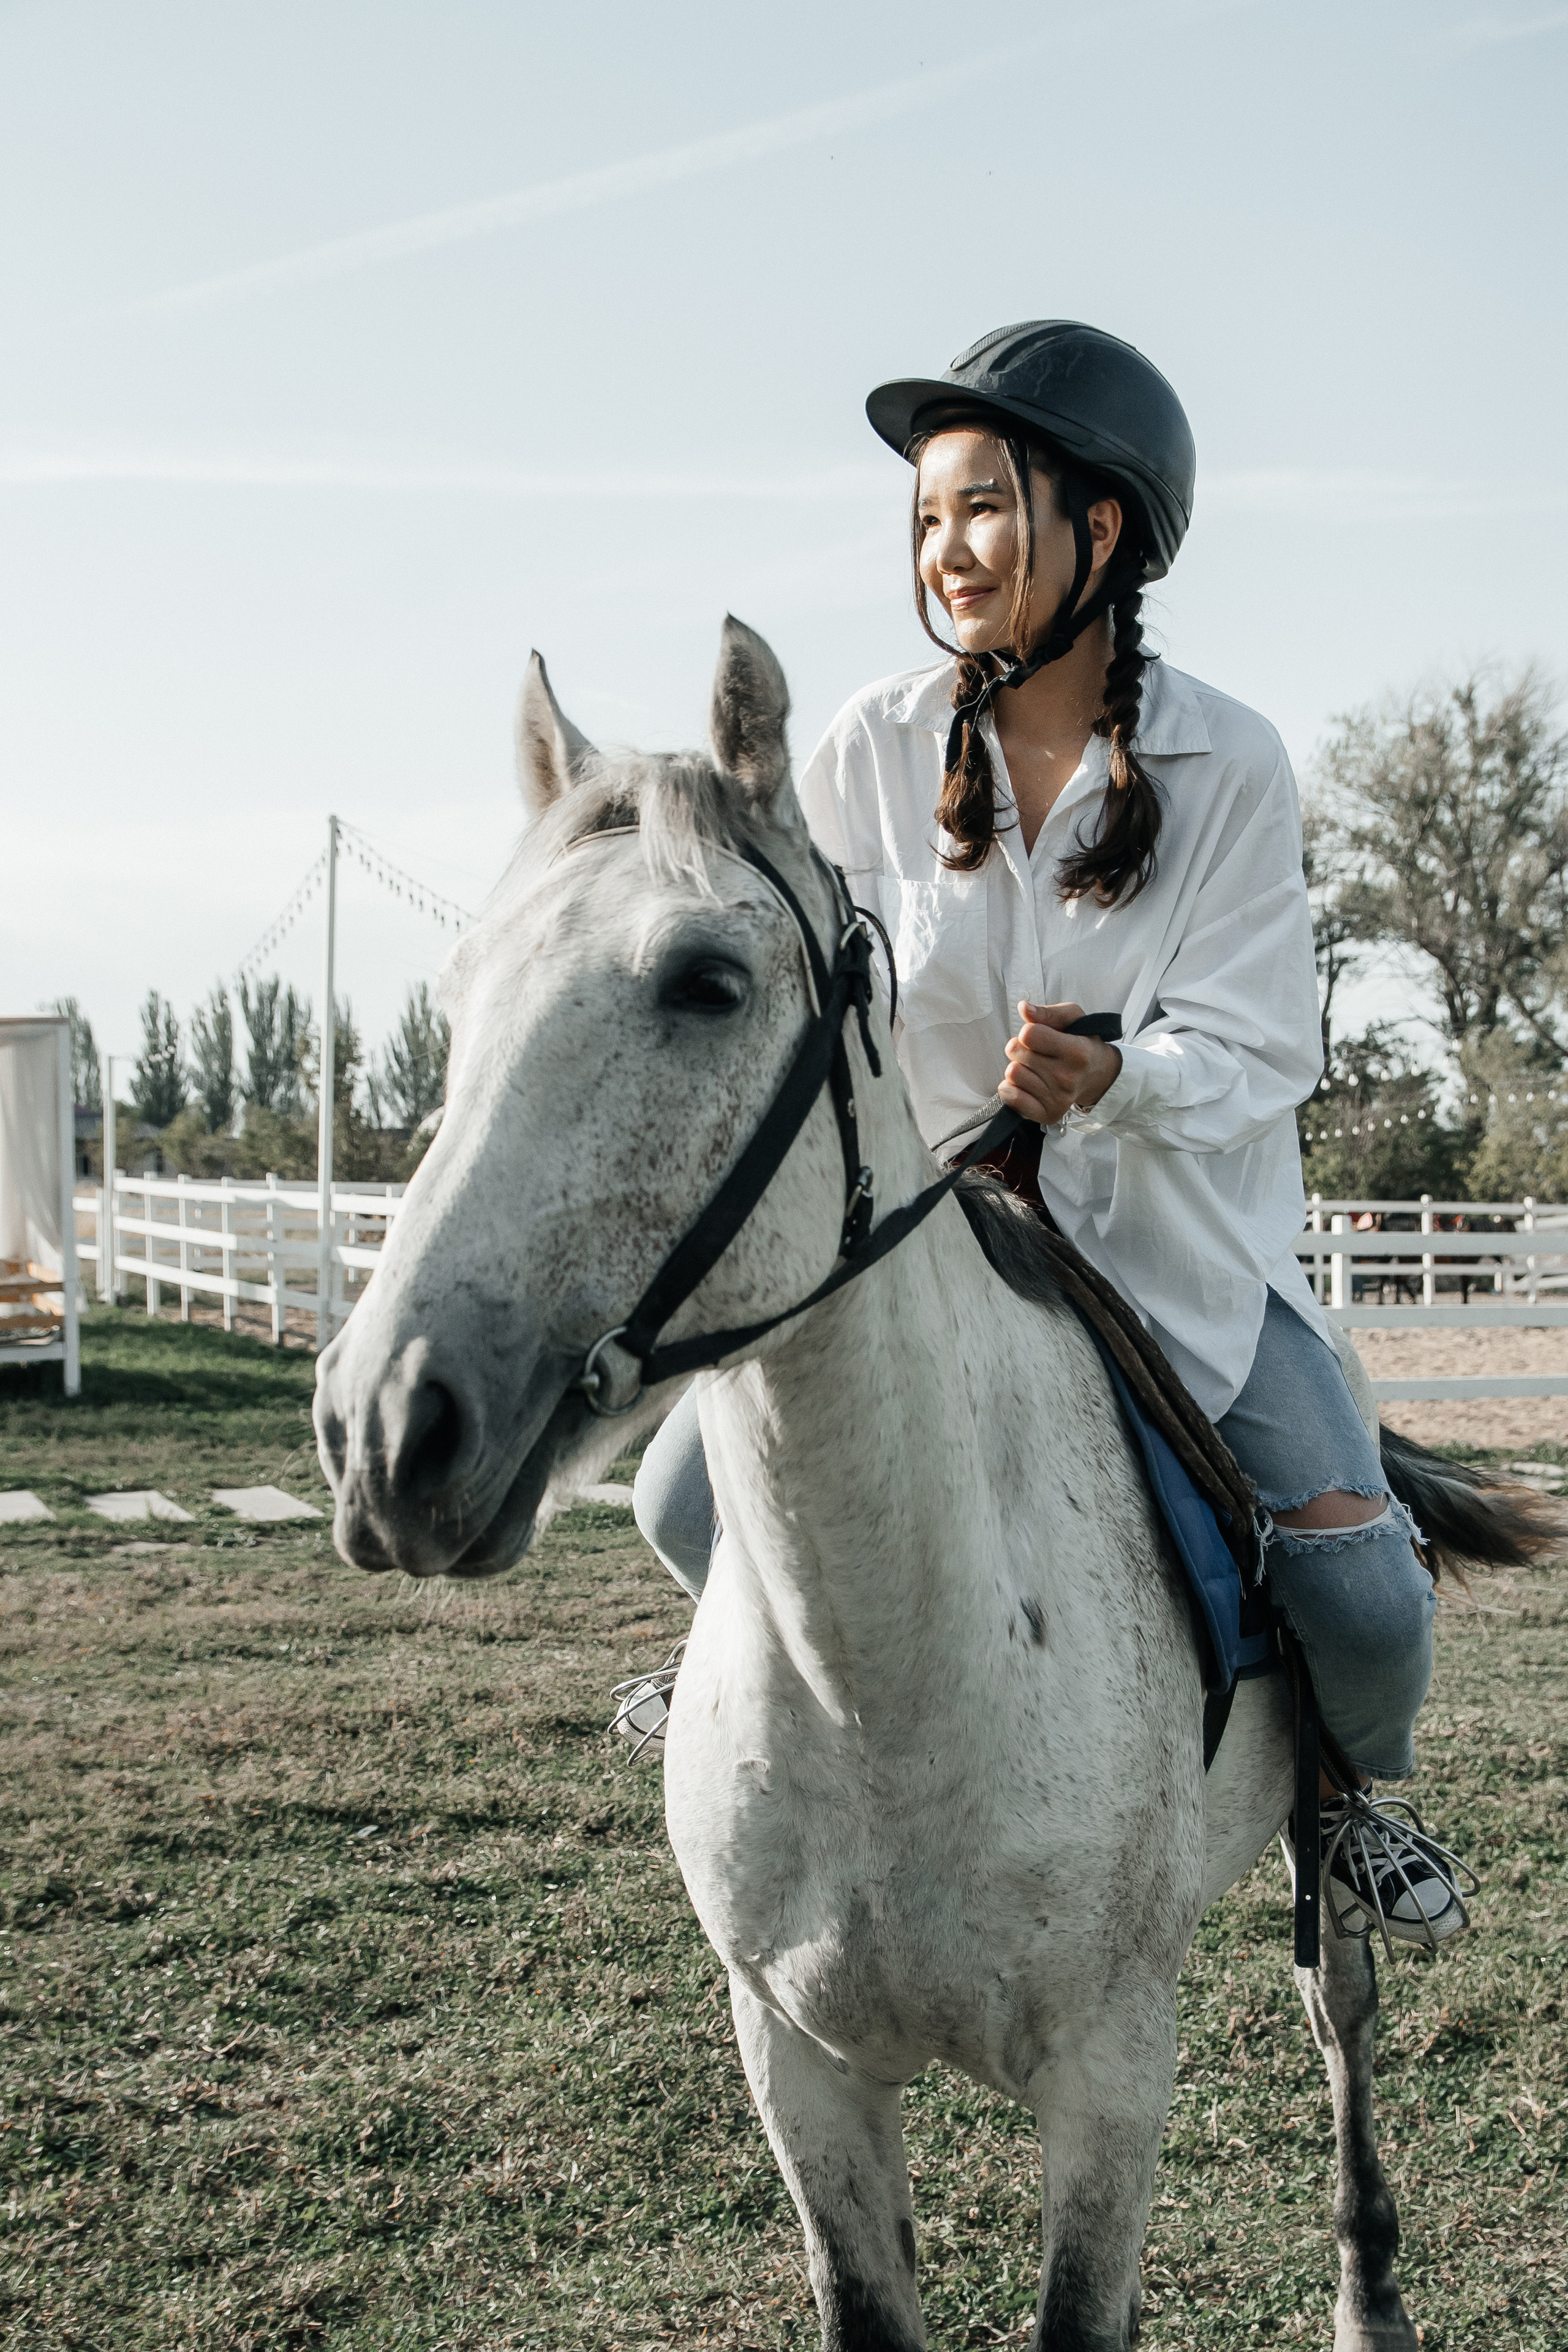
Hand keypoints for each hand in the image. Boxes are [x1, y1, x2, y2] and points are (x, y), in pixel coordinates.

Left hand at [998, 1001, 1122, 1126]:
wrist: (1098, 1075)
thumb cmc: (1082, 1042)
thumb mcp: (1072, 1018)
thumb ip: (1046, 1012)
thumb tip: (1024, 1008)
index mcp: (1076, 1051)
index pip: (1028, 1035)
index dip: (1029, 1031)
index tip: (1039, 1035)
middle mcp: (1067, 1077)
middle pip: (1016, 1052)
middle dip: (1021, 1048)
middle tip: (1038, 1052)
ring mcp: (1058, 1098)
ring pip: (1012, 1074)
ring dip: (1019, 1067)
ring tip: (1036, 1068)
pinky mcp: (1048, 1114)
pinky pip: (1009, 1096)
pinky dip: (1011, 1089)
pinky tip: (1027, 1084)